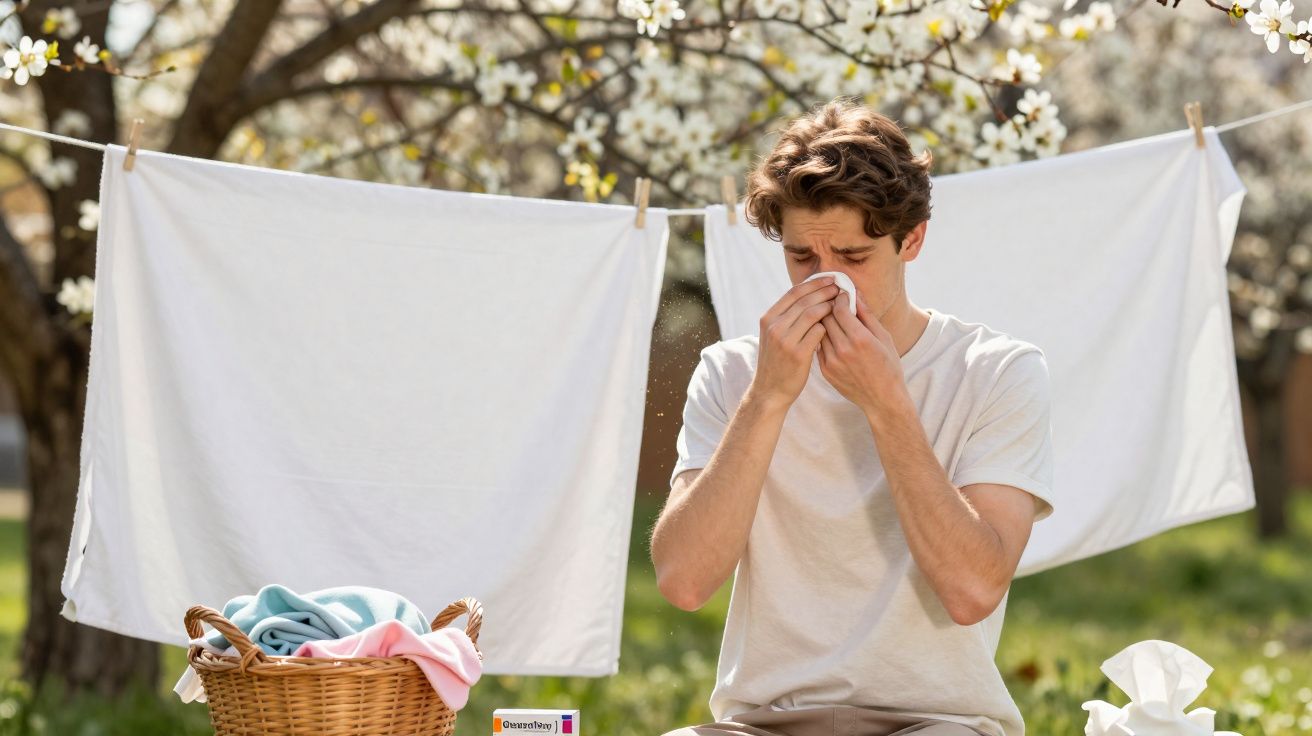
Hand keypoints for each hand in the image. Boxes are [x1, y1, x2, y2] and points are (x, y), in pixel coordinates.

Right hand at [750, 276, 838, 407]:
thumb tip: (807, 296)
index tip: (828, 279)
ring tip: (842, 303)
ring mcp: (785, 340)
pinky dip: (829, 325)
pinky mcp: (798, 353)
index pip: (793, 292)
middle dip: (825, 291)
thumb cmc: (777, 361)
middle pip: (805, 300)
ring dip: (830, 306)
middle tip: (840, 287)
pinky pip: (819, 331)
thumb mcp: (773, 336)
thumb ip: (786, 318)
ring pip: (813, 313)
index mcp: (768, 318)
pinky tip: (838, 325)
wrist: (770, 390)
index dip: (813, 283)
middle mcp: (774, 326)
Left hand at [816, 290, 911, 415]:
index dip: (839, 298)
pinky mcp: (825, 371)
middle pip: (825, 318)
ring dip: (824, 323)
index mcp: (860, 339)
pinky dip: (823, 339)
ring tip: (832, 319)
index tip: (842, 295)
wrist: (882, 399)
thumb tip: (856, 294)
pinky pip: (819, 347)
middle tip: (833, 303)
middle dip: (829, 307)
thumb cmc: (888, 366)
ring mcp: (832, 362)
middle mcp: (843, 350)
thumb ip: (867, 315)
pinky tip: (832, 337)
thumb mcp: (884, 338)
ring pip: (819, 332)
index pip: (838, 309)